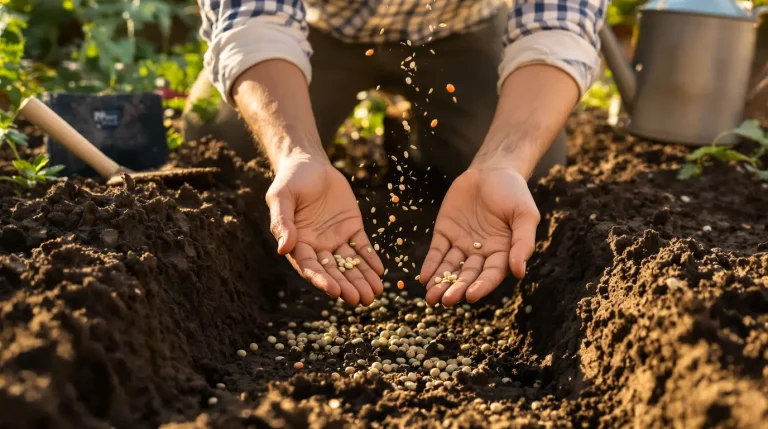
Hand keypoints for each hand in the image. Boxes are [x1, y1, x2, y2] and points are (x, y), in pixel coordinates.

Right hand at [267, 157, 383, 304]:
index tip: (335, 291)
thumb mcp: (281, 197)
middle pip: (333, 271)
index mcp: (297, 243)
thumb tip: (283, 249)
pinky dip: (371, 260)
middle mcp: (317, 246)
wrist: (310, 163)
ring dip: (362, 279)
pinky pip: (363, 247)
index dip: (322, 280)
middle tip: (360, 299)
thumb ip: (282, 222)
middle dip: (347, 286)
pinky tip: (380, 272)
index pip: (310, 267)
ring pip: (350, 264)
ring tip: (375, 294)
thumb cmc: (290, 180)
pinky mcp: (352, 229)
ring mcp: (335, 239)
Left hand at [419, 168, 539, 305]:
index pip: (491, 274)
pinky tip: (424, 278)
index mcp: (503, 253)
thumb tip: (519, 272)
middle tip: (444, 301)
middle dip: (456, 288)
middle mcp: (481, 253)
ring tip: (430, 297)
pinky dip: (430, 265)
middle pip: (467, 275)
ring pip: (450, 268)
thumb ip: (522, 243)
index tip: (471, 296)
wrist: (492, 169)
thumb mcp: (525, 215)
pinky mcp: (445, 233)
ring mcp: (462, 244)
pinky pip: (436, 252)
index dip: (482, 286)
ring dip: (440, 283)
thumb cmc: (514, 192)